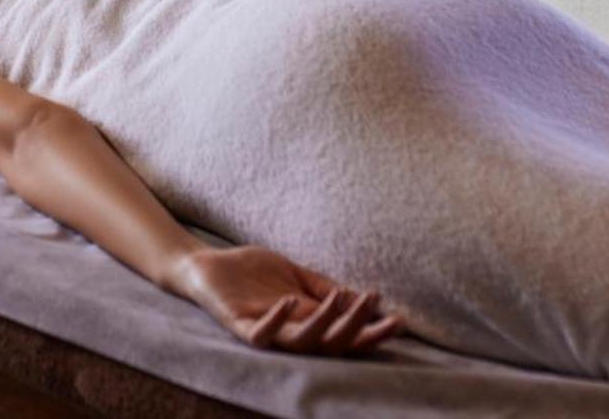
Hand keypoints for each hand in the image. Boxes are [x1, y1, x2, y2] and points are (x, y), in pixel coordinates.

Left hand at [166, 244, 404, 354]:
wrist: (207, 266)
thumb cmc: (252, 272)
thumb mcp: (296, 275)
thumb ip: (325, 286)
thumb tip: (360, 297)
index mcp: (307, 321)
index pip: (346, 334)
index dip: (372, 330)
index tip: (400, 320)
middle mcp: (290, 332)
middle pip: (331, 343)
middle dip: (356, 328)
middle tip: (375, 306)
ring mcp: (266, 330)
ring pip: (301, 342)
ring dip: (324, 324)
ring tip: (339, 300)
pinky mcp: (239, 325)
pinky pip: (260, 334)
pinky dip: (275, 321)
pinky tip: (289, 302)